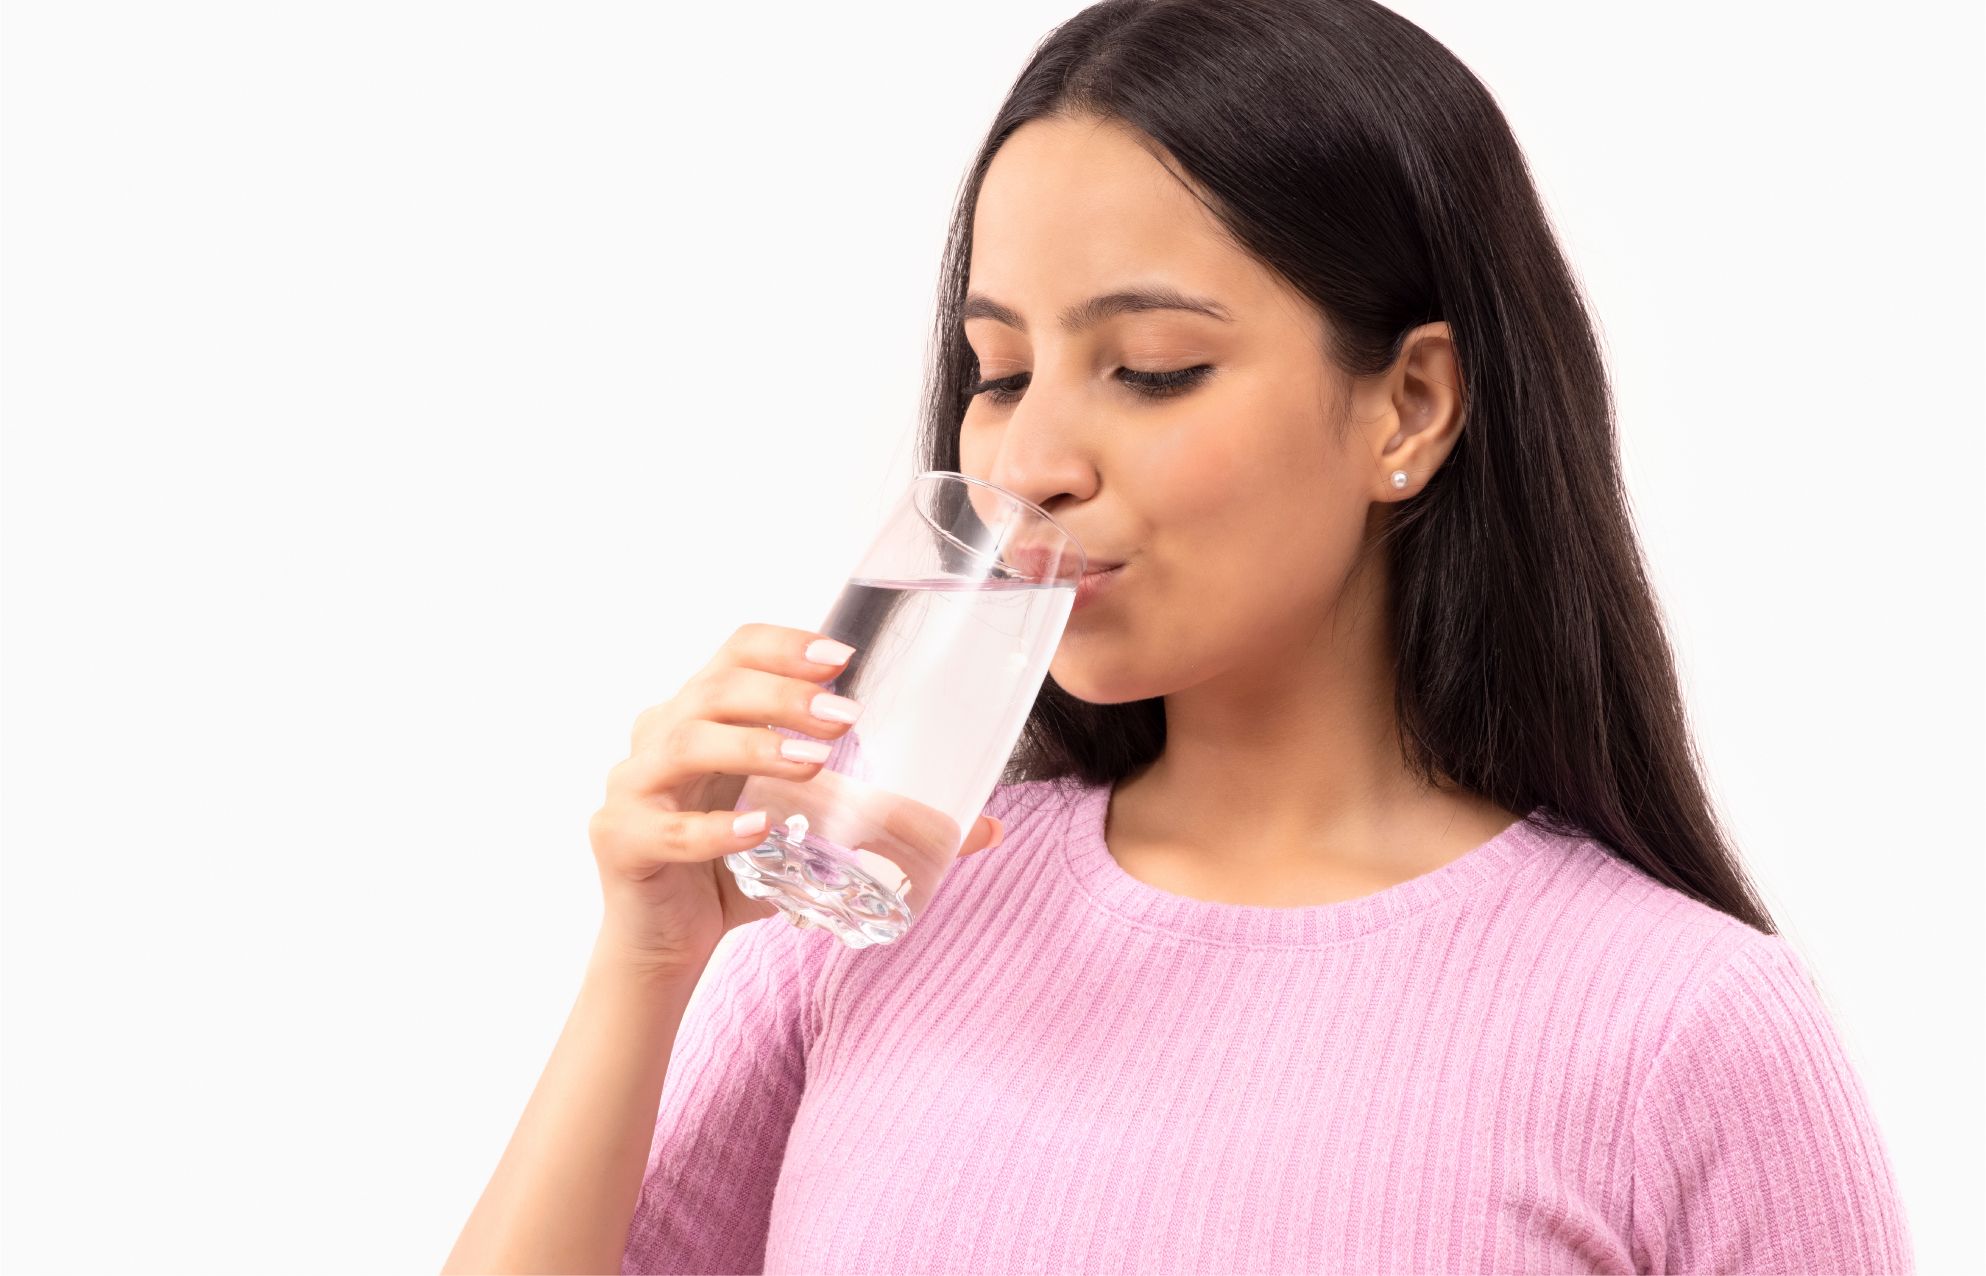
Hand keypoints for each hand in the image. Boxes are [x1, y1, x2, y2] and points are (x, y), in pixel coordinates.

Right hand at [586, 623, 1004, 976]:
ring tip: (816, 762)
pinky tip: (762, 830)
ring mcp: (633, 786)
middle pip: (715, 688)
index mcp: (701, 713)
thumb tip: (992, 828)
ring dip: (755, 744)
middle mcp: (659, 735)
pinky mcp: (622, 840)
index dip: (785, 645)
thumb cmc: (736, 873)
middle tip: (847, 716)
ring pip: (685, 742)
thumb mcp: (814, 835)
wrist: (667, 946)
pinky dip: (717, 828)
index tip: (843, 658)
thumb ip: (889, 823)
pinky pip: (669, 828)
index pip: (735, 651)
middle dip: (784, 694)